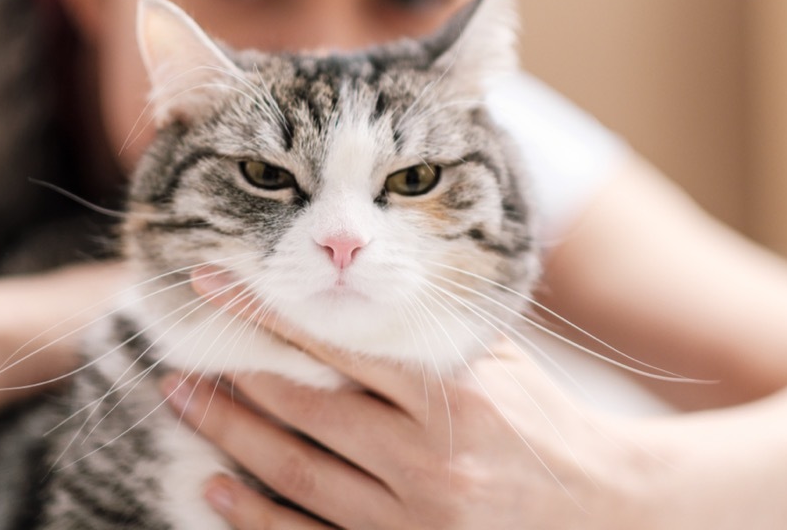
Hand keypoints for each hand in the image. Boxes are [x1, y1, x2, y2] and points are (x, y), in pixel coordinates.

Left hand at [161, 266, 654, 528]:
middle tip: (180, 355)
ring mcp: (415, 519)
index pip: (337, 343)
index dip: (266, 312)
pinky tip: (217, 490)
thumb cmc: (546, 422)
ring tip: (184, 405)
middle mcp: (428, 459)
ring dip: (231, 438)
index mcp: (452, 395)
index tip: (214, 283)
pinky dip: (258, 517)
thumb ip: (431, 329)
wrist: (605, 511)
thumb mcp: (500, 361)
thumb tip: (356, 281)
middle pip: (304, 410)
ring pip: (297, 475)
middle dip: (232, 378)